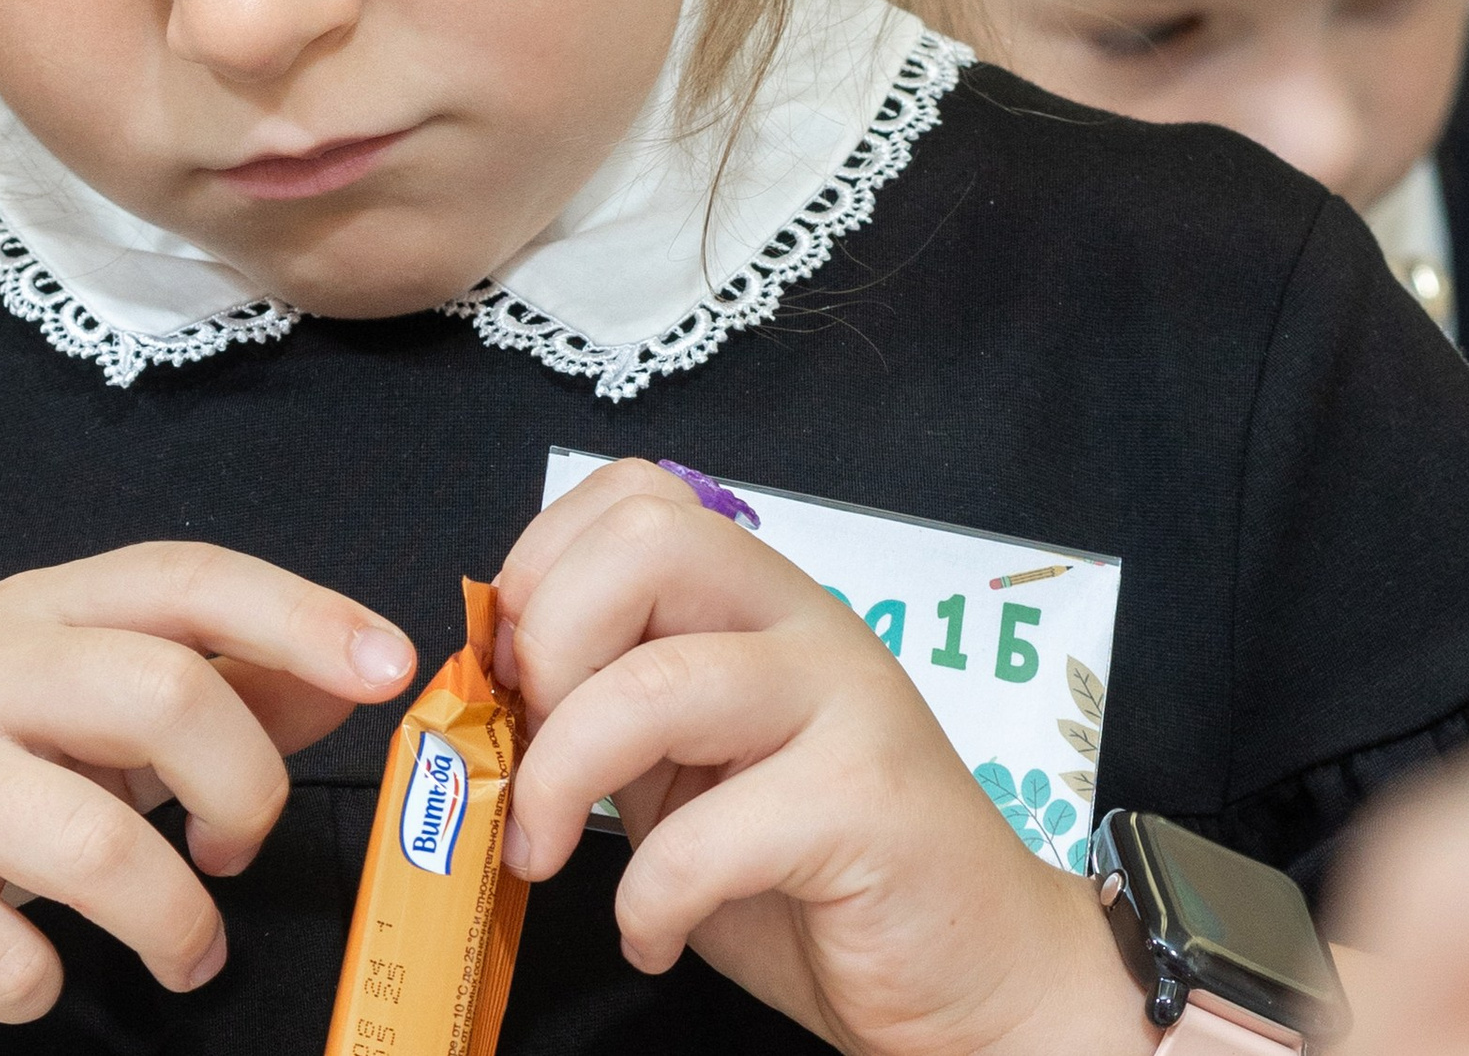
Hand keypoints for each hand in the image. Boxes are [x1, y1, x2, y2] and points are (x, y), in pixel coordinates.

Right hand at [0, 543, 413, 1042]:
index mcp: (31, 613)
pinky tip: (28, 971)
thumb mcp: (68, 721)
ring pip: (99, 841)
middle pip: (164, 693)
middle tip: (242, 853)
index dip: (299, 613)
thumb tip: (344, 675)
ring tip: (185, 952)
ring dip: (174, 922)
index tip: (393, 666)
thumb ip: (202, 693)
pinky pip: (7, 954)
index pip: (184, 575)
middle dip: (245, 790)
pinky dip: (43, 983)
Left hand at [494, 460, 1150, 1055]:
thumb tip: (492, 687)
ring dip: (562, 781)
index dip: (541, 567)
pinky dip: (646, 901)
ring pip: (656, 683)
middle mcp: (807, 625)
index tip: (515, 674)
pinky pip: (707, 837)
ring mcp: (845, 705)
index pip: (635, 496)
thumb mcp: (693, 769)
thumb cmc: (818, 871)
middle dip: (549, 644)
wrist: (976, 971)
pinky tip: (651, 934)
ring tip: (549, 854)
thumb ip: (615, 711)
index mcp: (759, 601)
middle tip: (532, 747)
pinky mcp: (866, 806)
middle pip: (646, 542)